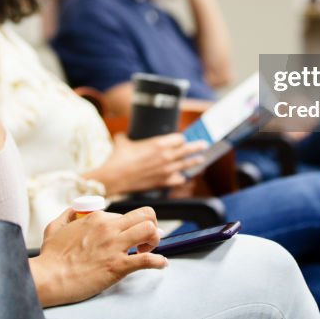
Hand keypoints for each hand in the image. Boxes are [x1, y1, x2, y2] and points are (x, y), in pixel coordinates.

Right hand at [29, 207, 166, 306]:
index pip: (125, 214)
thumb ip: (67, 215)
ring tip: (149, 250)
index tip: (130, 236)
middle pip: (146, 214)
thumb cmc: (50, 256)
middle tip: (146, 239)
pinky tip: (160, 264)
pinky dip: (159, 262)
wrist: (48, 278)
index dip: (130, 226)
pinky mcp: (117, 266)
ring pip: (150, 230)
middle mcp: (108, 228)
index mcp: (96, 218)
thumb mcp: (54, 227)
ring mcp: (114, 246)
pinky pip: (147, 260)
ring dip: (155, 241)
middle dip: (152, 225)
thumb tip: (74, 210)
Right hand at [85, 133, 207, 194]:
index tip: (182, 139)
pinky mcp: (162, 182)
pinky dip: (182, 178)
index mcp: (158, 143)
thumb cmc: (118, 158)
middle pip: (188, 149)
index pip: (179, 138)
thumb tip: (122, 136)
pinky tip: (184, 177)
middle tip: (204, 145)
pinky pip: (178, 179)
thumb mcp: (123, 141)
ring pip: (186, 164)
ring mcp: (166, 170)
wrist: (115, 177)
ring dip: (195, 161)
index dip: (180, 139)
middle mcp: (165, 155)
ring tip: (202, 159)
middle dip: (197, 146)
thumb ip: (127, 137)